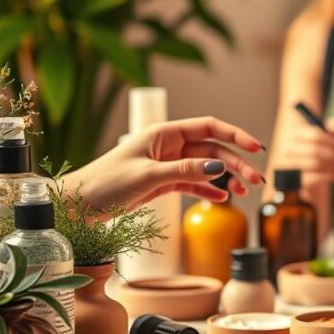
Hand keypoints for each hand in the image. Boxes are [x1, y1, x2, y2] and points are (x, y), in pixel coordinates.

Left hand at [67, 116, 265, 213]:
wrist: (76, 206)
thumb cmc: (104, 183)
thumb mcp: (148, 176)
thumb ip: (185, 170)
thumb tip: (219, 167)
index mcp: (164, 134)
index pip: (209, 127)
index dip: (235, 135)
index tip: (256, 147)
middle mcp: (169, 146)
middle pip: (213, 151)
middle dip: (237, 164)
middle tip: (256, 181)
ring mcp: (167, 165)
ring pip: (206, 168)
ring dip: (227, 179)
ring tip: (244, 193)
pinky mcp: (162, 183)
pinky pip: (193, 184)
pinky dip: (208, 190)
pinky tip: (222, 198)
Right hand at [276, 118, 333, 197]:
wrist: (310, 178)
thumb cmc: (321, 155)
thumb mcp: (329, 140)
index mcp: (296, 135)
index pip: (313, 134)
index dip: (330, 140)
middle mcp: (288, 148)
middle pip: (314, 150)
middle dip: (333, 156)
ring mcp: (288, 165)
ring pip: (315, 164)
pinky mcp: (292, 181)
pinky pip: (313, 178)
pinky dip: (329, 176)